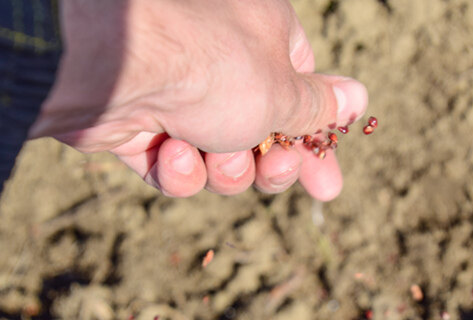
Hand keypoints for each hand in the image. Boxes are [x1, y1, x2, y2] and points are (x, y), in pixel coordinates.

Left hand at [29, 0, 367, 200]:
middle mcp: (219, 63)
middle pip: (260, 134)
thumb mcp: (281, 92)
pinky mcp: (137, 125)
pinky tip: (172, 153)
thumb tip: (359, 99)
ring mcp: (176, 95)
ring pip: (217, 157)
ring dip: (223, 169)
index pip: (301, 95)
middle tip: (273, 171)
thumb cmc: (210, 66)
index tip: (326, 182)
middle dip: (268, 165)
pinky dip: (177, 169)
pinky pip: (173, 166)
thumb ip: (317, 107)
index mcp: (263, 38)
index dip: (313, 142)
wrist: (113, 66)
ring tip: (214, 156)